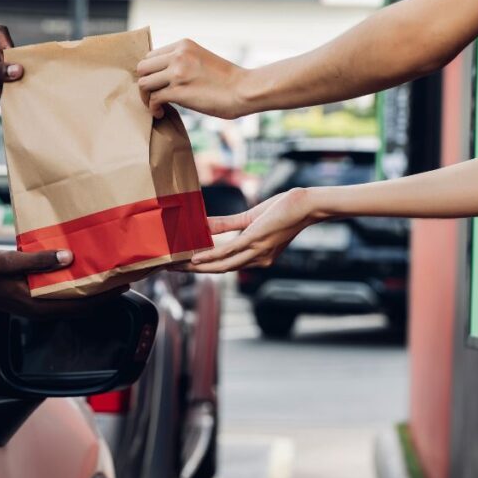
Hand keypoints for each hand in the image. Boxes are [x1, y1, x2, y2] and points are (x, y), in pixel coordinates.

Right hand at [0, 249, 127, 318]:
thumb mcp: (10, 261)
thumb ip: (38, 261)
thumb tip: (68, 257)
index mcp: (39, 305)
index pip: (81, 305)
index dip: (104, 296)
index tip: (123, 284)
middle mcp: (43, 308)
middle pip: (82, 304)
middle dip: (103, 293)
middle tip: (123, 275)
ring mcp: (39, 304)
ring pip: (73, 299)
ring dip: (91, 288)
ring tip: (109, 271)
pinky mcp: (35, 297)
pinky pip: (62, 293)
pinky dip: (76, 283)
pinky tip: (82, 268)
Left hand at [136, 39, 247, 118]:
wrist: (244, 90)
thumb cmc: (228, 80)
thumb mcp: (202, 59)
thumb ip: (184, 61)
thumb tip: (166, 75)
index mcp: (184, 45)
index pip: (151, 55)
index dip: (151, 72)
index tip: (157, 83)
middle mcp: (178, 55)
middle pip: (142, 67)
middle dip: (145, 83)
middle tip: (153, 95)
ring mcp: (177, 72)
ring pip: (144, 83)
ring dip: (146, 97)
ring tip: (156, 106)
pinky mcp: (178, 91)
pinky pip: (153, 99)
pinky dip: (153, 108)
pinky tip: (160, 113)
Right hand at [185, 188, 318, 272]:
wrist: (306, 205)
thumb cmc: (283, 210)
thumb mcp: (250, 218)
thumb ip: (226, 224)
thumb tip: (204, 225)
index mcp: (257, 257)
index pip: (225, 266)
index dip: (203, 268)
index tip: (182, 266)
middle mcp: (257, 260)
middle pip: (219, 270)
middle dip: (193, 271)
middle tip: (171, 269)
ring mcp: (256, 252)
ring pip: (221, 265)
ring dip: (197, 267)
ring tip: (177, 265)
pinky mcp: (255, 240)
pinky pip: (228, 252)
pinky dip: (210, 256)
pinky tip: (195, 257)